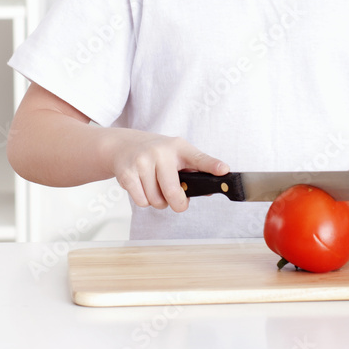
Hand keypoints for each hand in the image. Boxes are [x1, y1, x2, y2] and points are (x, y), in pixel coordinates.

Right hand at [110, 129, 228, 212]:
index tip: (224, 170)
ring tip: (155, 187)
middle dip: (178, 203)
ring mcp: (142, 162)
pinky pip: (142, 202)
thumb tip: (208, 191)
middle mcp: (161, 152)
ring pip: (157, 201)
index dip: (212, 165)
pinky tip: (142, 186)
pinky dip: (144, 200)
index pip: (199, 158)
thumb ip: (193, 171)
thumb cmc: (156, 153)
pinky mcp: (128, 173)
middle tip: (177, 202)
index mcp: (179, 147)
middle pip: (174, 193)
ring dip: (158, 201)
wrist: (124, 145)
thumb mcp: (176, 155)